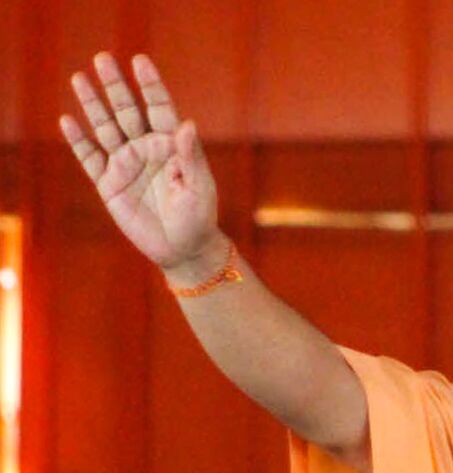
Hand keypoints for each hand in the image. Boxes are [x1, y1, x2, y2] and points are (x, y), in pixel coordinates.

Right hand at [59, 53, 223, 272]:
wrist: (182, 248)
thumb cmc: (198, 216)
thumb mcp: (200, 187)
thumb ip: (191, 156)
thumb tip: (186, 124)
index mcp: (171, 145)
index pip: (159, 108)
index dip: (150, 85)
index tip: (140, 61)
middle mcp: (146, 148)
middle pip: (127, 111)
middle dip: (115, 86)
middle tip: (102, 58)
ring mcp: (125, 164)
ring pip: (105, 128)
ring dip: (92, 105)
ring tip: (79, 78)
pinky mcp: (109, 183)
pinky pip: (90, 158)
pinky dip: (79, 141)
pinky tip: (67, 121)